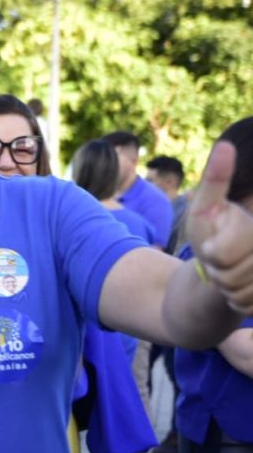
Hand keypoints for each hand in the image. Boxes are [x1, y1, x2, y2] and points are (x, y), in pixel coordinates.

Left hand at [186, 140, 252, 312]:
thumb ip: (216, 180)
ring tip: (226, 273)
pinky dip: (233, 301)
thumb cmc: (210, 232)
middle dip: (216, 269)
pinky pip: (246, 306)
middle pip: (232, 272)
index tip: (209, 248)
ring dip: (224, 286)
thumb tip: (225, 146)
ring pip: (238, 291)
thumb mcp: (205, 207)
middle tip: (216, 260)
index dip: (214, 252)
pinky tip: (235, 290)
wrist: (217, 270)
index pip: (225, 251)